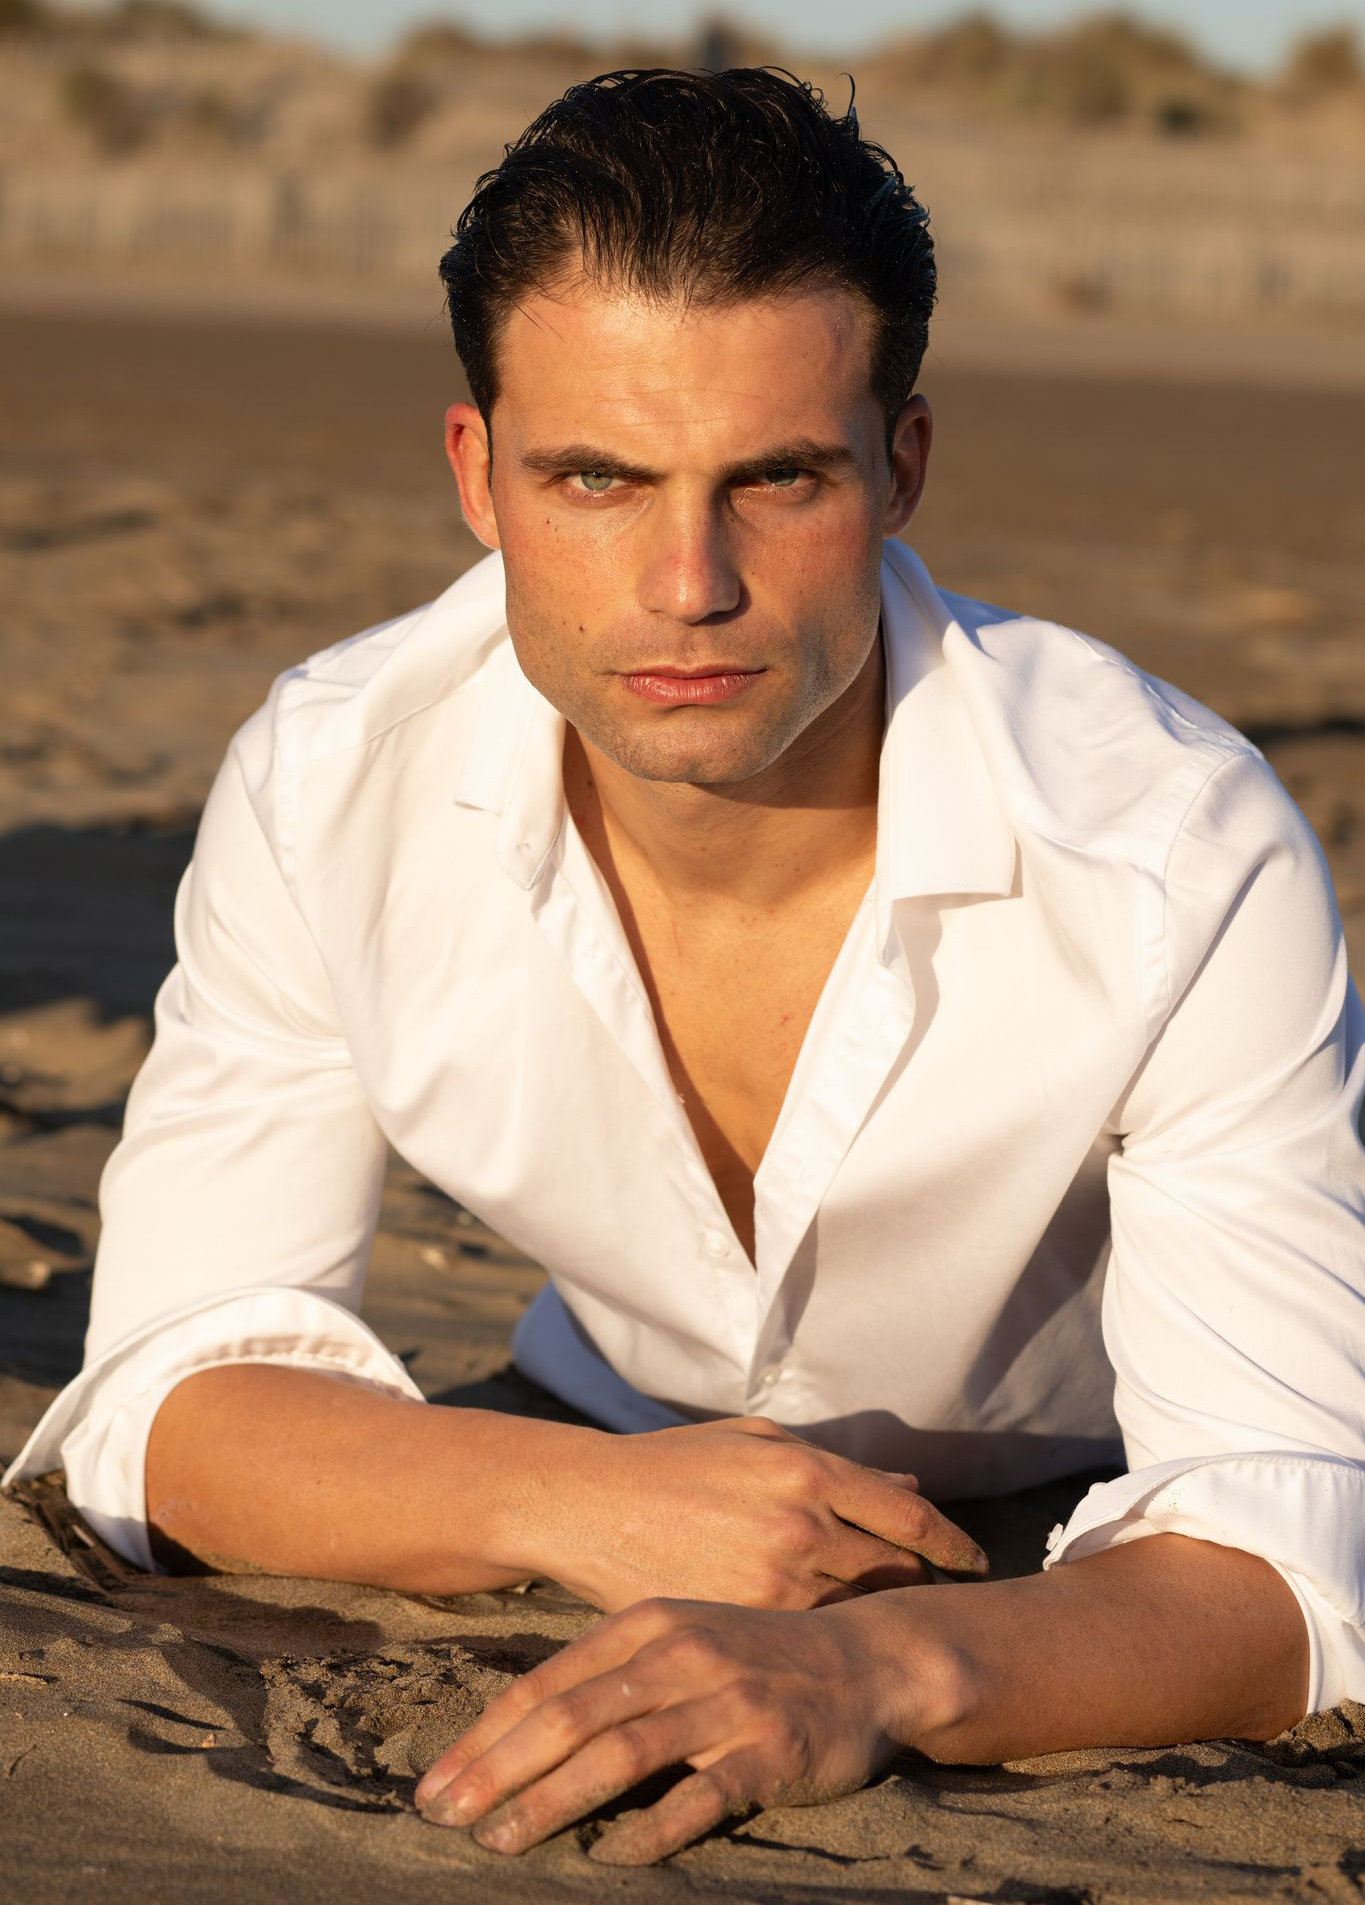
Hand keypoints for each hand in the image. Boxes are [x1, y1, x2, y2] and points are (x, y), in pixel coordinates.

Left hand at [416, 1593, 928, 1863]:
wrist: (872, 1656)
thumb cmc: (761, 1652)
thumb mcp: (683, 1636)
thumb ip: (614, 1670)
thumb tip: (525, 1727)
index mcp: (650, 1623)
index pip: (548, 1683)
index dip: (485, 1736)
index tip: (434, 1783)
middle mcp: (682, 1653)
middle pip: (569, 1717)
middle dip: (495, 1772)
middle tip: (441, 1818)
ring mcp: (728, 1699)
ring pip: (621, 1754)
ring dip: (551, 1802)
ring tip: (501, 1842)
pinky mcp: (772, 1747)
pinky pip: (701, 1796)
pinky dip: (652, 1829)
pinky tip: (612, 1858)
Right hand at [530, 1416, 986, 1611]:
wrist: (589, 1507)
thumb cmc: (674, 1464)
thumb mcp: (757, 1441)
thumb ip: (836, 1462)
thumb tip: (907, 1481)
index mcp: (808, 1470)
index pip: (910, 1515)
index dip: (953, 1542)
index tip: (976, 1560)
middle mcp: (802, 1525)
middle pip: (896, 1572)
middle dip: (923, 1590)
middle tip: (942, 1606)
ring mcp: (773, 1580)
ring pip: (857, 1614)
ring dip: (880, 1624)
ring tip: (895, 1634)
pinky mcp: (742, 1623)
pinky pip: (809, 1642)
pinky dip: (830, 1646)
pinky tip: (835, 1654)